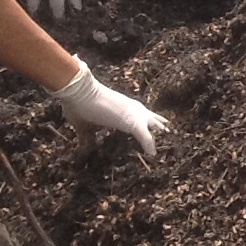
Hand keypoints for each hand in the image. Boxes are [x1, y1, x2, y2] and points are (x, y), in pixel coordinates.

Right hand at [52, 59, 169, 158]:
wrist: (78, 92)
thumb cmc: (79, 105)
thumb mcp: (84, 125)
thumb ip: (87, 137)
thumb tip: (84, 148)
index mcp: (123, 108)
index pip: (140, 115)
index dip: (147, 121)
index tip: (155, 127)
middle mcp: (132, 108)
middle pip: (150, 118)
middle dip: (158, 126)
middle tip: (167, 131)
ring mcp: (133, 113)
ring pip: (151, 125)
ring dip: (157, 134)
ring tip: (167, 141)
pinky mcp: (131, 121)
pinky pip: (145, 135)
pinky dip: (149, 144)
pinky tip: (152, 153)